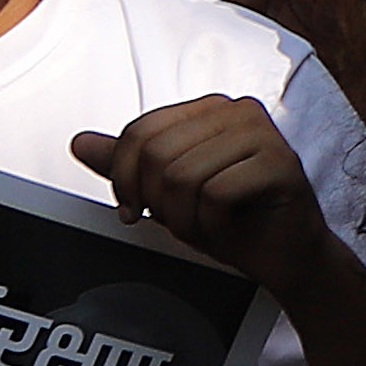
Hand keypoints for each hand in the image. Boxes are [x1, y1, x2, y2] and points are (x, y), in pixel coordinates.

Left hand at [76, 96, 350, 298]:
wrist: (286, 257)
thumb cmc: (232, 220)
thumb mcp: (168, 192)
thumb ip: (128, 164)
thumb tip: (79, 142)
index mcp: (210, 108)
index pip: (140, 131)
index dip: (125, 178)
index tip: (134, 209)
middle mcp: (238, 110)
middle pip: (157, 153)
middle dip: (157, 202)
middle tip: (179, 222)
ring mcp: (264, 133)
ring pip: (183, 174)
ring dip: (185, 218)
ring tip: (205, 225)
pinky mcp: (281, 163)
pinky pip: (216, 193)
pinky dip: (212, 224)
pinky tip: (229, 227)